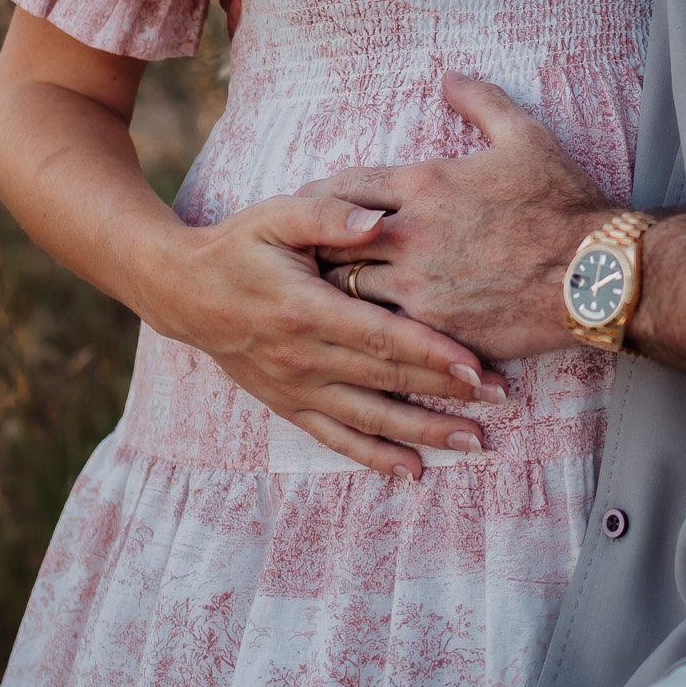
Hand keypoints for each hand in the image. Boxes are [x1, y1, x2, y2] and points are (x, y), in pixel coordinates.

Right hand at [135, 192, 507, 479]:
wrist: (184, 292)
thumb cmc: (240, 245)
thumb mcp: (277, 216)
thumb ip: (328, 215)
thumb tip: (376, 217)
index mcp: (306, 309)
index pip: (380, 336)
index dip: (430, 352)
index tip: (476, 364)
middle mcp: (302, 357)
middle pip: (387, 381)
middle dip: (447, 393)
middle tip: (501, 399)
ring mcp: (295, 387)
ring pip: (369, 419)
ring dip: (423, 433)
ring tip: (474, 443)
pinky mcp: (288, 405)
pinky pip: (336, 438)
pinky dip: (374, 458)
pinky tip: (412, 472)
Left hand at [305, 74, 609, 359]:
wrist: (595, 275)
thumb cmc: (562, 204)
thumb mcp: (526, 137)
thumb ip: (481, 102)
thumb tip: (449, 76)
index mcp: (424, 184)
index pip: (342, 188)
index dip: (315, 198)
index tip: (301, 206)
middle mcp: (410, 234)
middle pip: (330, 241)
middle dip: (311, 247)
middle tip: (296, 255)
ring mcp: (419, 286)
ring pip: (346, 290)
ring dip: (334, 291)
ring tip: (321, 296)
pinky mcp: (434, 330)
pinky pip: (379, 332)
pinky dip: (366, 329)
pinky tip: (359, 332)